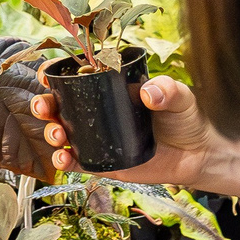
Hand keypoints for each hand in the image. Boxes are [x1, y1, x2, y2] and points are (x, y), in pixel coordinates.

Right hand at [33, 74, 222, 187]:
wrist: (196, 155)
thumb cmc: (185, 119)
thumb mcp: (179, 97)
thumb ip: (167, 90)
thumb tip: (148, 93)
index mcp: (109, 89)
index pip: (76, 78)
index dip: (55, 76)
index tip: (47, 77)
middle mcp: (98, 112)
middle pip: (59, 105)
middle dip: (43, 105)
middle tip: (44, 108)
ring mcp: (98, 138)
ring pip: (62, 133)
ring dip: (50, 133)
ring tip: (57, 136)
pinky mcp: (103, 163)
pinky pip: (77, 162)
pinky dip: (64, 161)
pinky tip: (63, 159)